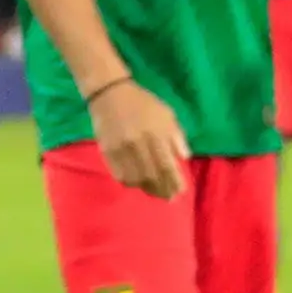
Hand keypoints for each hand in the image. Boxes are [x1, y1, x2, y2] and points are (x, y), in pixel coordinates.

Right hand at [87, 79, 189, 200]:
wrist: (110, 94)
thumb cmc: (144, 104)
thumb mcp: (167, 115)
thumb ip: (176, 137)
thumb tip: (185, 158)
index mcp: (155, 134)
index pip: (167, 166)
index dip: (174, 181)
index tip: (181, 191)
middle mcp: (137, 144)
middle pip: (151, 175)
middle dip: (162, 189)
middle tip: (169, 198)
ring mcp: (120, 149)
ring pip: (134, 178)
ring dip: (147, 189)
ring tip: (156, 193)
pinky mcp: (106, 151)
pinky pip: (118, 173)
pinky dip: (129, 182)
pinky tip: (137, 184)